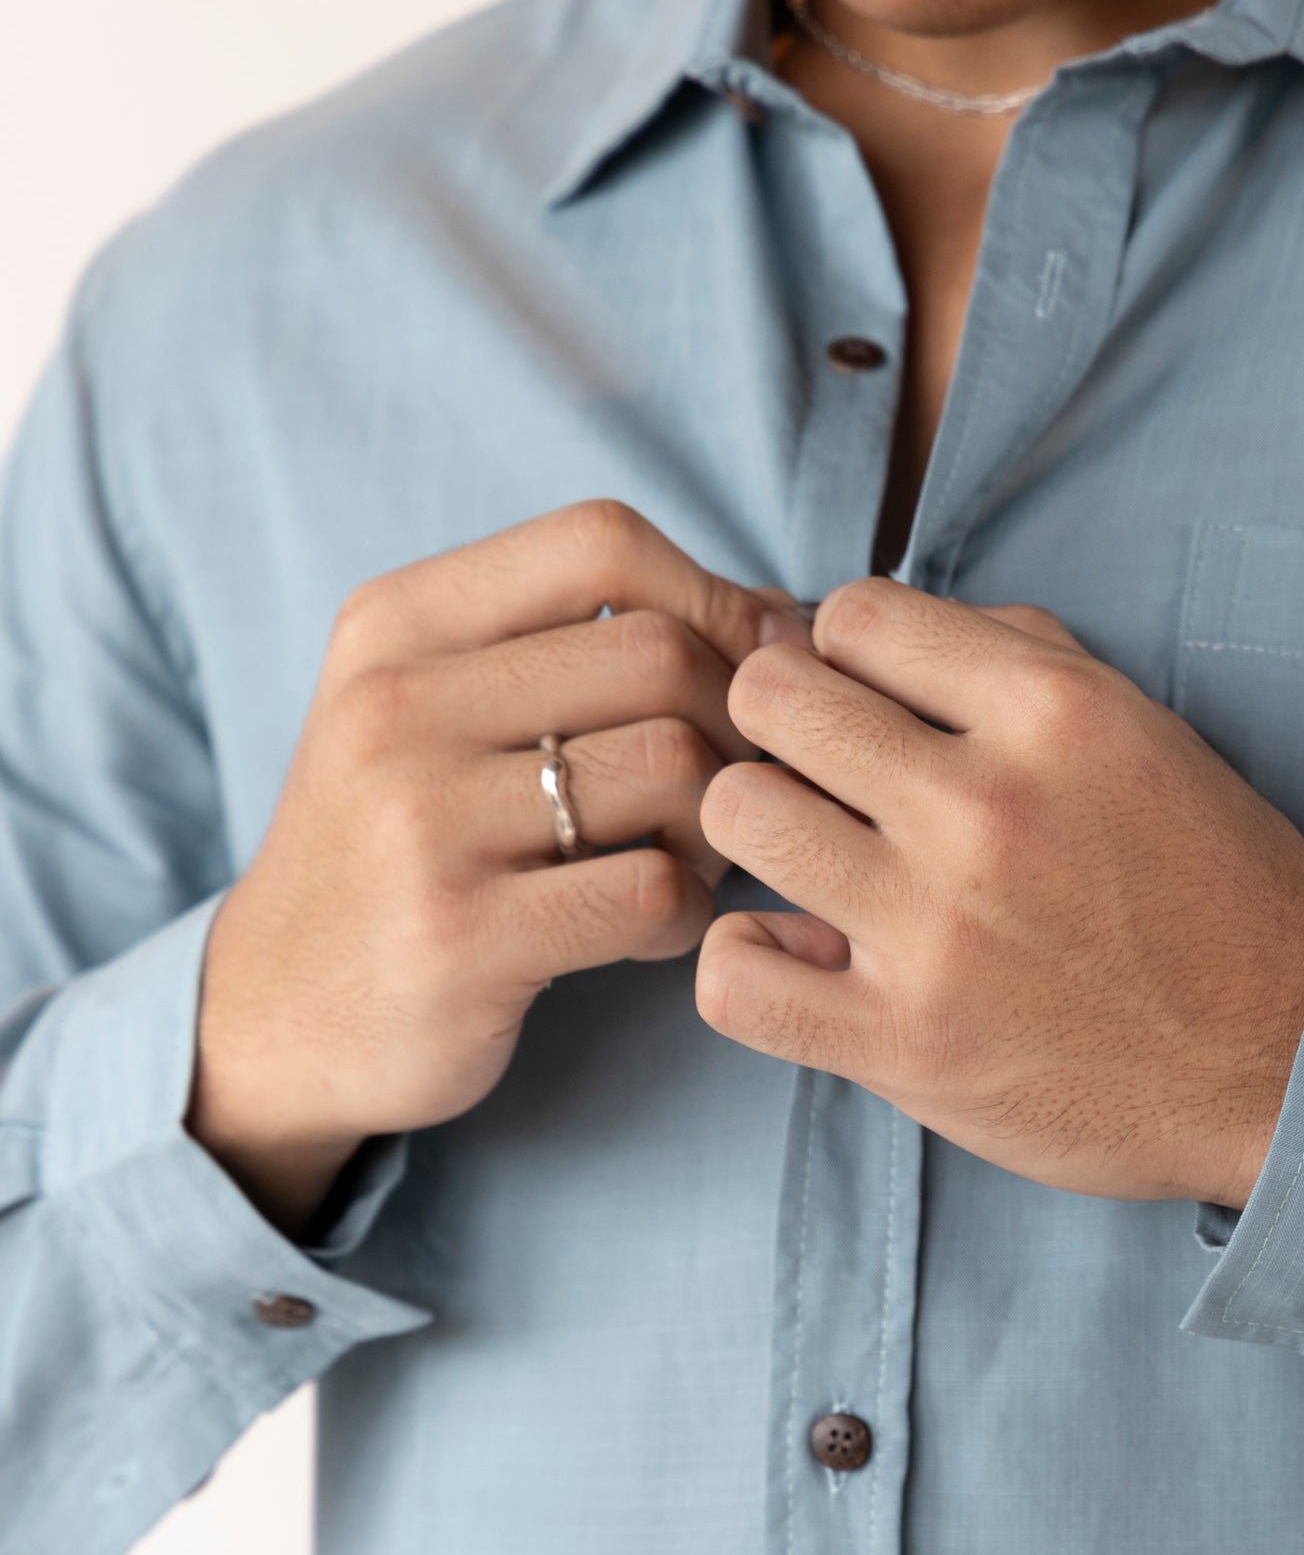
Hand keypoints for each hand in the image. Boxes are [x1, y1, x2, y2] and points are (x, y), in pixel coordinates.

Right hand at [192, 500, 776, 1234]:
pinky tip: (656, 925)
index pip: (600, 542)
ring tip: (691, 856)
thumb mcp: (433, 708)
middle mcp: (396, 708)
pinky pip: (652, 891)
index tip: (754, 665)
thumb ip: (571, 643)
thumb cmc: (402, 846)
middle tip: (736, 784)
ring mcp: (421, 825)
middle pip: (658, 655)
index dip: (714, 594)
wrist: (276, 1012)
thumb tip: (776, 611)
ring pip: (670, 770)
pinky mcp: (460, 940)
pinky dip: (688, 911)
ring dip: (720, 821)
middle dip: (734, 721)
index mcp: (395, 626)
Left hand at [694, 581, 1303, 1208]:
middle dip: (779, 726)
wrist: (1284, 1059)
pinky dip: (747, 964)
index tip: (868, 706)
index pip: (854, 614)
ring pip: (737, 814)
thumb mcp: (1142, 730)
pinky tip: (798, 959)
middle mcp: (987, 808)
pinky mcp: (905, 1044)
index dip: (842, 655)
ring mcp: (938, 930)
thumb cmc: (1209, 887)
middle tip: (818, 778)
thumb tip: (856, 629)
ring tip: (807, 861)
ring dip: (758, 833)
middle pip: (770, 697)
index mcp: (1053, 712)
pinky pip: (733, 977)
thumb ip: (1014, 657)